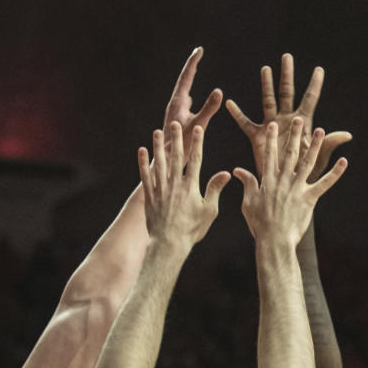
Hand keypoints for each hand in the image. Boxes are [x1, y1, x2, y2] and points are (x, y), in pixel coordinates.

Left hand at [137, 122, 229, 247]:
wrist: (169, 244)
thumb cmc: (191, 230)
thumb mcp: (209, 211)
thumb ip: (215, 190)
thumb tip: (226, 173)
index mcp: (191, 187)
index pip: (196, 160)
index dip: (197, 143)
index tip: (198, 129)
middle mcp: (175, 185)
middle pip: (176, 157)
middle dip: (177, 139)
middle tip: (175, 123)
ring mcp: (161, 190)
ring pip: (159, 164)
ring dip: (158, 147)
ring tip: (157, 132)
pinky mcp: (150, 197)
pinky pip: (145, 176)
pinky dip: (143, 163)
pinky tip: (141, 150)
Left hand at [163, 46, 222, 153]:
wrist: (164, 161)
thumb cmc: (180, 145)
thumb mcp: (198, 125)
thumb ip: (208, 108)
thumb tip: (219, 90)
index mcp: (178, 102)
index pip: (187, 76)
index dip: (194, 62)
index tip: (200, 49)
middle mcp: (174, 105)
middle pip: (183, 80)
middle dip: (192, 66)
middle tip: (198, 52)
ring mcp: (174, 112)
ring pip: (183, 91)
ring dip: (189, 79)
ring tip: (194, 70)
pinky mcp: (175, 120)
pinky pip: (184, 101)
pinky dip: (189, 93)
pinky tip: (190, 99)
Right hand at [226, 53, 350, 181]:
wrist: (286, 187)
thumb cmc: (305, 172)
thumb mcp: (318, 156)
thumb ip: (329, 143)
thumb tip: (347, 135)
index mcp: (303, 122)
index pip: (310, 99)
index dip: (314, 84)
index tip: (319, 69)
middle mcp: (287, 120)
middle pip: (287, 92)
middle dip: (287, 75)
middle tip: (287, 57)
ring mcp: (272, 126)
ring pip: (268, 101)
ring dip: (267, 85)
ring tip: (266, 69)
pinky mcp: (258, 137)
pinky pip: (246, 123)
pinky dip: (238, 114)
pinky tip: (229, 103)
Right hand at [236, 119, 347, 249]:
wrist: (274, 240)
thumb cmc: (260, 224)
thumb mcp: (248, 202)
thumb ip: (247, 183)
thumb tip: (237, 170)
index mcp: (268, 181)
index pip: (269, 156)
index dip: (272, 140)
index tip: (273, 125)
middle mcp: (283, 181)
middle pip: (289, 154)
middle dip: (293, 135)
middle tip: (298, 120)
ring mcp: (297, 189)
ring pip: (308, 163)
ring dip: (314, 146)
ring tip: (319, 131)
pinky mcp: (309, 199)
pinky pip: (324, 184)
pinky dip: (335, 174)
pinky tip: (344, 162)